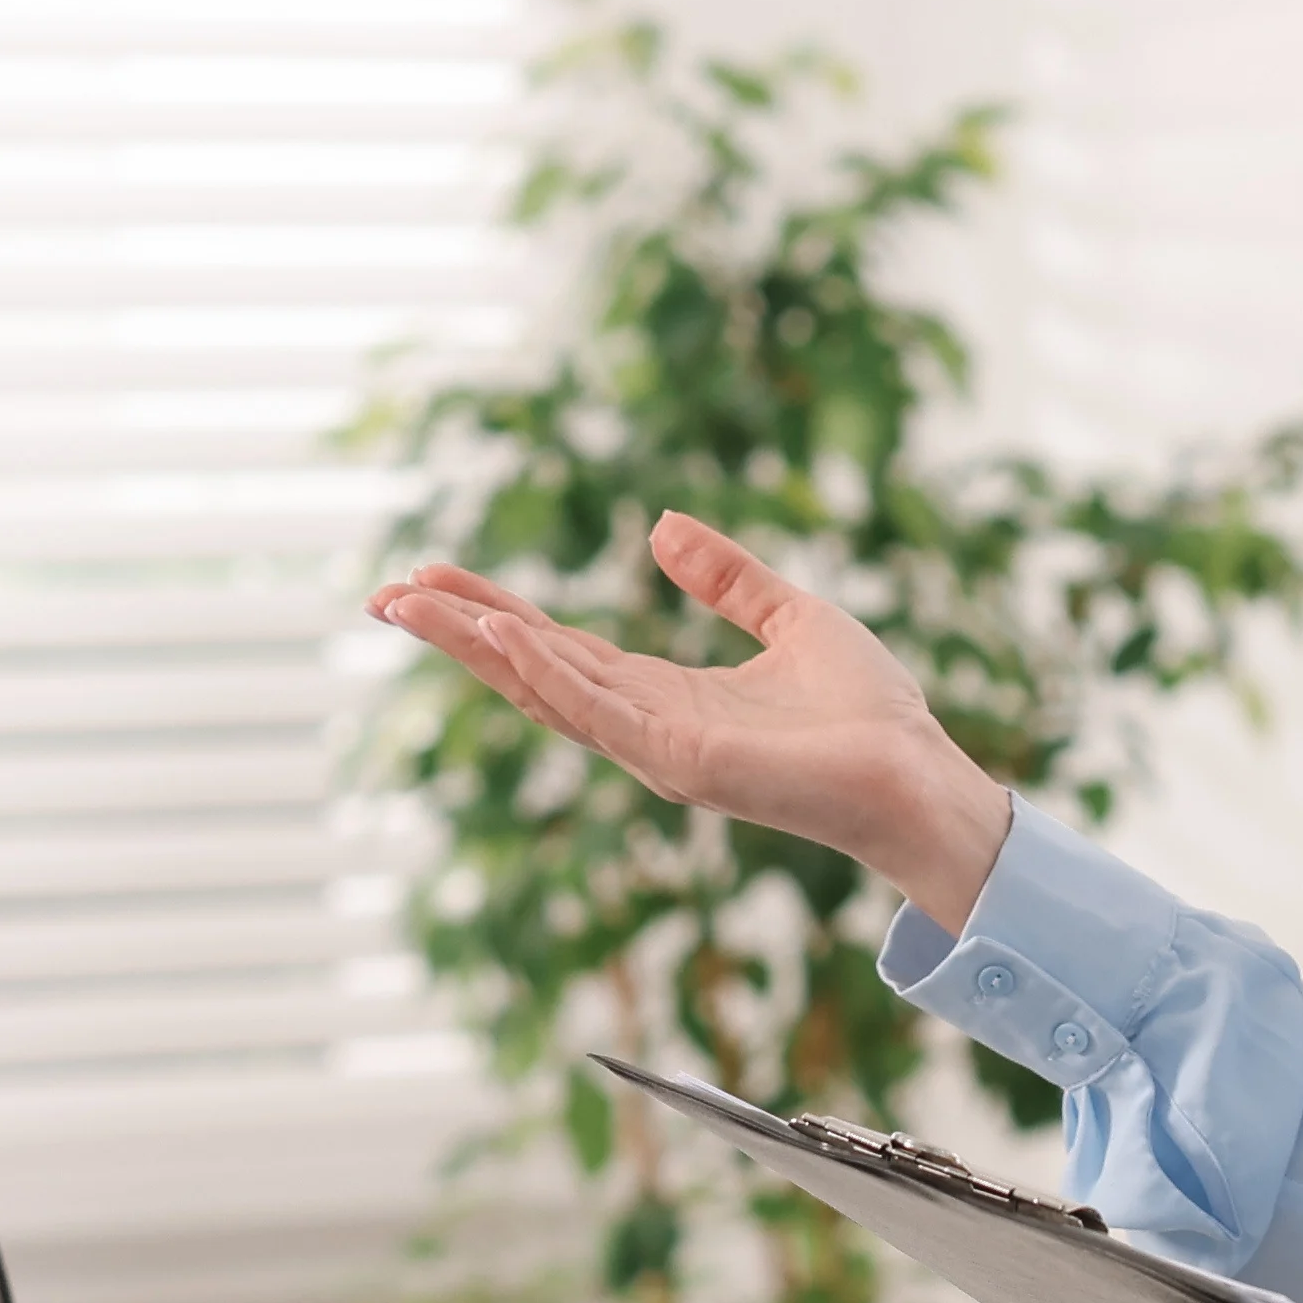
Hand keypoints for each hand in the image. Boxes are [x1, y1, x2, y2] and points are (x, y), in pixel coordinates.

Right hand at [368, 512, 1011, 928]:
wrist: (917, 775)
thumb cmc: (869, 715)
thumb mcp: (790, 617)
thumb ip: (727, 578)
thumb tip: (660, 527)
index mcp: (664, 695)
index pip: (559, 648)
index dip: (495, 612)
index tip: (434, 578)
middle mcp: (645, 726)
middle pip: (530, 671)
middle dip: (456, 633)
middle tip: (384, 593)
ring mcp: (656, 750)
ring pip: (545, 690)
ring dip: (478, 647)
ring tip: (414, 604)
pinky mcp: (682, 761)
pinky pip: (600, 711)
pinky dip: (549, 673)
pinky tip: (506, 633)